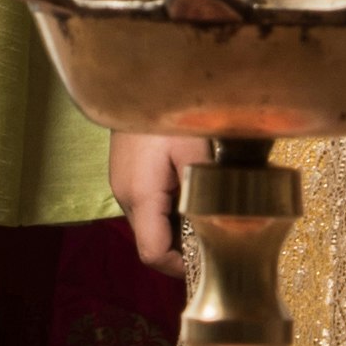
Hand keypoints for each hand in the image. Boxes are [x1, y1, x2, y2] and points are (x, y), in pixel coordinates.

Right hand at [111, 122, 208, 275]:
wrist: (136, 79)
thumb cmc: (165, 113)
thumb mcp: (193, 150)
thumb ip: (204, 190)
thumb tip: (222, 223)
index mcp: (141, 196)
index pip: (153, 254)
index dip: (179, 266)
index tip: (207, 261)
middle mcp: (126, 196)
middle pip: (151, 242)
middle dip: (181, 248)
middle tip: (215, 239)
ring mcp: (124, 184)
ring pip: (150, 224)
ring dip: (175, 228)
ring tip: (206, 215)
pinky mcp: (128, 174)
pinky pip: (148, 205)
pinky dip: (168, 210)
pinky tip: (190, 194)